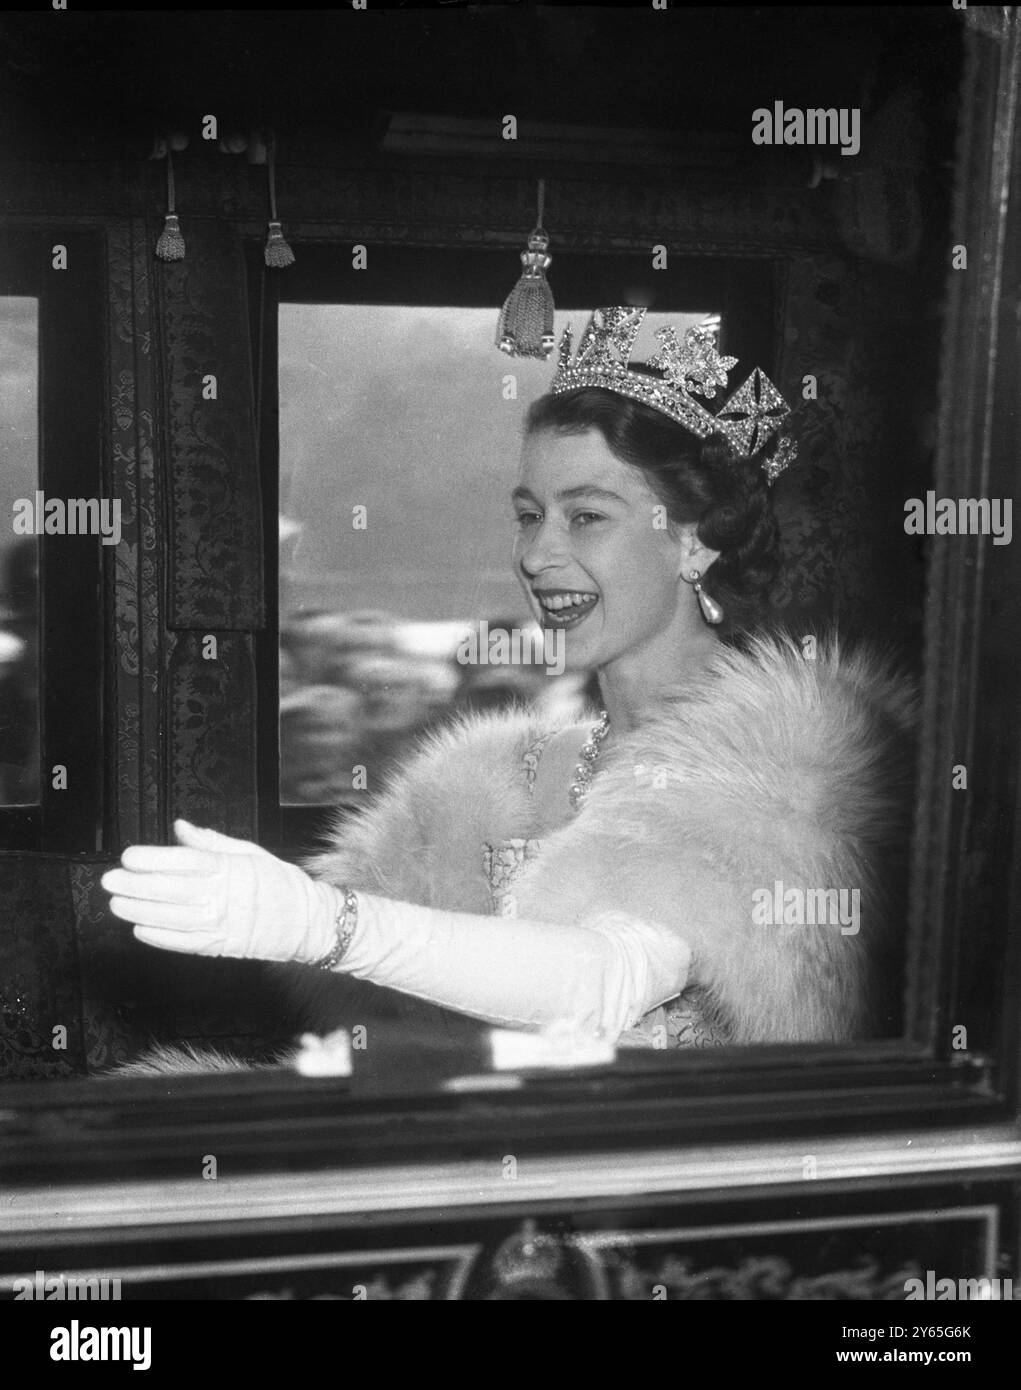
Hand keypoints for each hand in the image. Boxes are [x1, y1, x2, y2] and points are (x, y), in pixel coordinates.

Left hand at [101, 820, 339, 963]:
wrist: (308, 923)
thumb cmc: (280, 884)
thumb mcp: (250, 852)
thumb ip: (211, 842)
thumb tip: (180, 828)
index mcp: (230, 869)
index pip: (184, 861)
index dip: (152, 859)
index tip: (129, 857)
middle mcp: (223, 896)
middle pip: (170, 890)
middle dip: (136, 885)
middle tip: (111, 881)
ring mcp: (221, 924)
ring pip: (171, 918)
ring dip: (140, 912)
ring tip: (117, 905)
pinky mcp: (221, 945)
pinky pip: (184, 943)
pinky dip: (160, 937)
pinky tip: (140, 929)